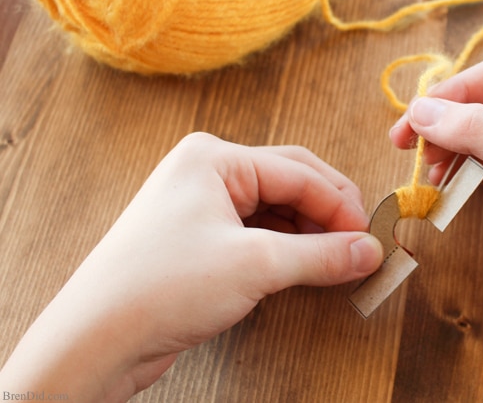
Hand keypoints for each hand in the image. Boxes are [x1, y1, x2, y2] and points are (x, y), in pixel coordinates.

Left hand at [0, 133, 382, 400]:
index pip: (297, 171)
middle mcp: (207, 172)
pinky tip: (305, 265)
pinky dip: (286, 247)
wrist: (96, 340)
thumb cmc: (163, 287)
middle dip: (328, 212)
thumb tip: (370, 250)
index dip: (340, 204)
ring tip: (338, 258)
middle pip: (288, 182)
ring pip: (275, 209)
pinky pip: (256, 231)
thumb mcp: (255, 266)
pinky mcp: (199, 237)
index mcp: (214, 157)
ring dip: (309, 232)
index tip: (370, 236)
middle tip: (361, 242)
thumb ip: (321, 255)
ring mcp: (201, 204)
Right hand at [390, 56, 482, 401]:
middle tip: (405, 141)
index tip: (415, 115)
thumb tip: (421, 110)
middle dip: (444, 119)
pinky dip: (456, 172)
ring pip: (478, 136)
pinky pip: (480, 168)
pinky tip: (440, 184)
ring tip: (426, 166)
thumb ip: (479, 129)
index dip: (454, 91)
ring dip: (447, 146)